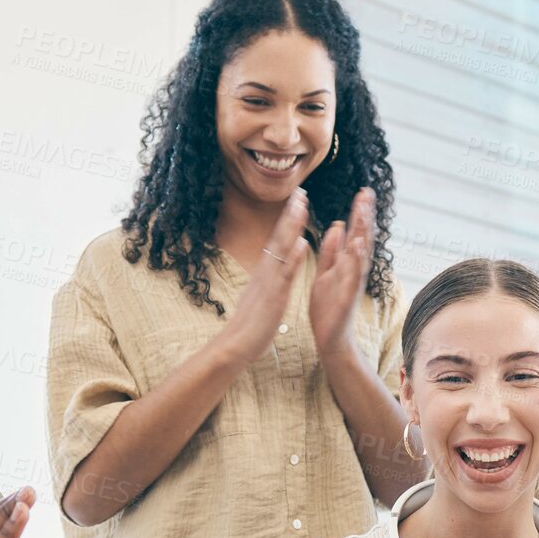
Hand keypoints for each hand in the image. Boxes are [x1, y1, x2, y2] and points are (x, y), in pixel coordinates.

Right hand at [224, 190, 309, 361]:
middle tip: (300, 192)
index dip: (286, 222)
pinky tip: (303, 242)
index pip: (276, 242)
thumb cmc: (249, 327)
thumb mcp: (260, 299)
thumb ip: (267, 282)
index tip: (295, 204)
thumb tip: (273, 269)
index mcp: (264, 274)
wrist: (235, 345)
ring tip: (302, 204)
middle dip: (290, 214)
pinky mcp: (274, 295)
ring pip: (281, 247)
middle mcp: (265, 272)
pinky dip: (294, 256)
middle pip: (278, 237)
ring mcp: (269, 282)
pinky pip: (285, 273)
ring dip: (292, 225)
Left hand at [309, 188, 374, 358]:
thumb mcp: (326, 273)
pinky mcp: (347, 297)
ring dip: (363, 233)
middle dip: (365, 216)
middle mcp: (354, 271)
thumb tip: (338, 225)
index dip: (359, 213)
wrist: (331, 338)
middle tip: (368, 193)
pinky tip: (356, 244)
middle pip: (361, 239)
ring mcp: (353, 284)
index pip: (355, 234)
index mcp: (346, 264)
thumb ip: (331, 251)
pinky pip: (352, 276)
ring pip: (360, 254)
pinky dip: (355, 260)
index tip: (363, 192)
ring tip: (365, 211)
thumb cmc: (328, 308)